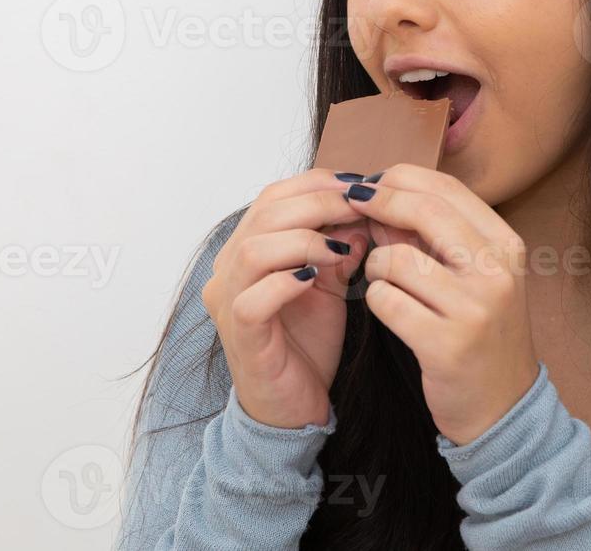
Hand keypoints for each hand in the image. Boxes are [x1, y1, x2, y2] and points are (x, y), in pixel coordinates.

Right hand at [201, 168, 372, 428]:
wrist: (293, 407)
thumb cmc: (305, 343)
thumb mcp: (328, 285)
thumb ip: (338, 248)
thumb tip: (363, 215)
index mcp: (245, 249)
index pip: (272, 196)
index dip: (316, 184)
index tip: (359, 186)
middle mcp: (227, 270)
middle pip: (264, 214)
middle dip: (318, 203)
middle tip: (360, 207)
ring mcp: (227, 302)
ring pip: (254, 249)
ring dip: (305, 239)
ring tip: (342, 247)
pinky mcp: (240, 334)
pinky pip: (253, 298)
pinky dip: (287, 281)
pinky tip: (316, 279)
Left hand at [345, 163, 539, 445]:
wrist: (504, 408)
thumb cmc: (481, 332)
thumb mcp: (473, 276)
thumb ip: (433, 235)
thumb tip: (379, 197)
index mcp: (505, 245)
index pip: (446, 189)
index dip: (400, 178)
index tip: (371, 183)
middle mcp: (496, 272)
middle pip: (423, 211)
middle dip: (379, 203)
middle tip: (352, 206)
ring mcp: (474, 309)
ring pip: (396, 259)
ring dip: (377, 266)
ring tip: (385, 282)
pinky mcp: (446, 345)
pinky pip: (385, 301)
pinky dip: (376, 301)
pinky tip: (389, 310)